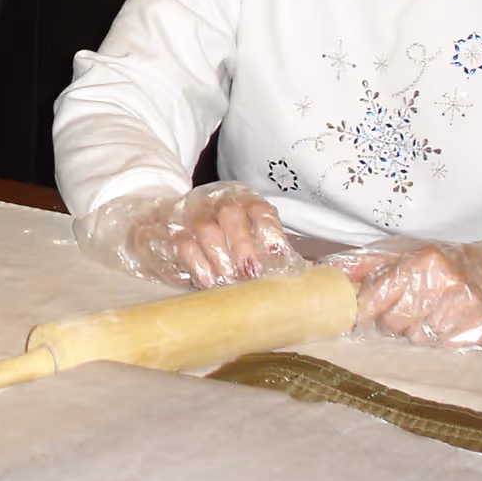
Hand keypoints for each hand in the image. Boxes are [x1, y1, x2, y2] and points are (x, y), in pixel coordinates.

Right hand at [76, 182, 301, 288]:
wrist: (160, 221)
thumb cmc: (219, 240)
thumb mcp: (246, 237)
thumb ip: (274, 254)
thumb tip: (321, 276)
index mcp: (241, 200)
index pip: (257, 208)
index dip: (269, 229)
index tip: (277, 254)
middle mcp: (215, 200)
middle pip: (230, 214)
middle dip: (243, 245)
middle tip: (252, 273)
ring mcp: (188, 212)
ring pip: (205, 227)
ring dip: (220, 256)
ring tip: (230, 280)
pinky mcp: (168, 228)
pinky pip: (182, 242)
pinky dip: (196, 262)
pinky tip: (207, 280)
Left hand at [330, 229, 481, 347]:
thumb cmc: (448, 261)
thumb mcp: (409, 252)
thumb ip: (369, 264)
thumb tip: (332, 273)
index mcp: (423, 261)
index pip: (379, 295)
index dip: (363, 309)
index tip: (356, 316)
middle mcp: (444, 285)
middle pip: (393, 322)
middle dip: (392, 319)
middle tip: (407, 307)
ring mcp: (464, 311)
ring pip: (415, 338)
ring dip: (416, 330)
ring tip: (432, 312)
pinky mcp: (479, 333)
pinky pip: (439, 347)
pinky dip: (438, 338)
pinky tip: (449, 321)